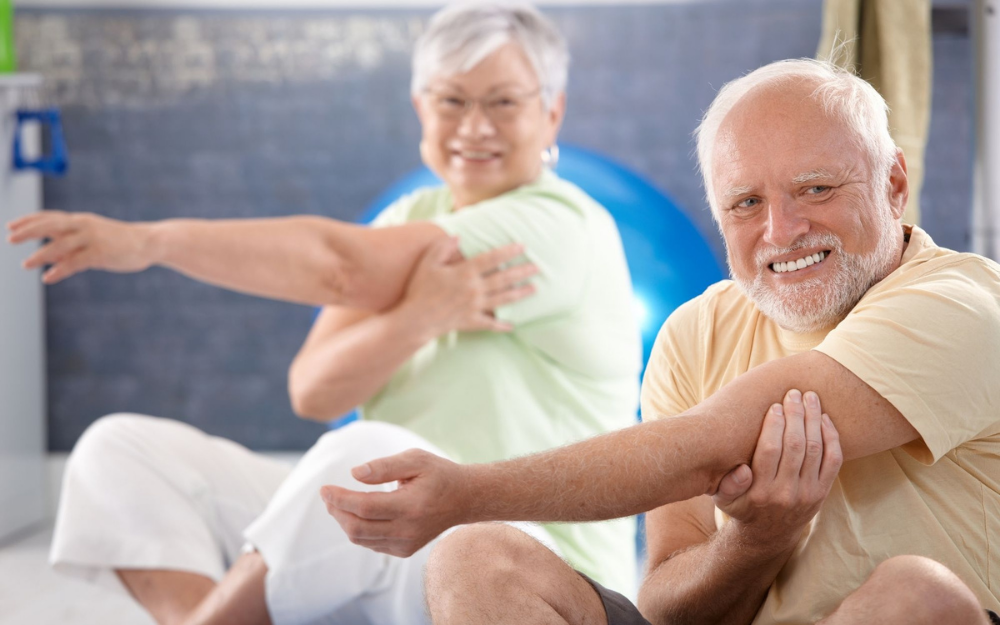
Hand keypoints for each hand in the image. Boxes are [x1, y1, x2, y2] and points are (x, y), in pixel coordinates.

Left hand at [6, 211, 153, 283]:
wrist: (150, 242)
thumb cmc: (121, 243)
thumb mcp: (93, 242)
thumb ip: (71, 250)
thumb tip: (50, 261)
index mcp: (80, 221)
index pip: (49, 217)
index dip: (29, 220)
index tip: (11, 226)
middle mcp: (83, 226)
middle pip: (50, 225)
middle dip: (28, 231)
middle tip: (10, 238)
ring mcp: (92, 238)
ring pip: (60, 244)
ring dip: (40, 254)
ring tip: (25, 264)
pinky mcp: (101, 253)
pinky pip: (75, 262)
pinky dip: (60, 270)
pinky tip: (47, 278)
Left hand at [320, 448, 471, 556]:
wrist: (464, 499)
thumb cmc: (439, 474)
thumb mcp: (416, 459)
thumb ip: (384, 466)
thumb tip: (355, 474)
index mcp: (410, 506)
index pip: (364, 508)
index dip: (340, 499)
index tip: (324, 489)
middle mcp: (407, 530)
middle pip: (357, 528)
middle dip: (337, 511)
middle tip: (328, 495)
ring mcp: (406, 544)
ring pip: (361, 539)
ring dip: (344, 521)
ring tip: (339, 502)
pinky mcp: (404, 550)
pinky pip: (371, 544)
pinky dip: (359, 530)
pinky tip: (359, 513)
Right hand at [398, 237, 536, 336]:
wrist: (415, 319)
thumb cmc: (420, 289)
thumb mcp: (428, 262)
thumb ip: (443, 247)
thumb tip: (458, 237)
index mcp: (465, 273)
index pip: (492, 259)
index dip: (508, 252)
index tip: (522, 246)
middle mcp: (474, 289)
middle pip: (503, 278)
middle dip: (522, 272)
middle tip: (538, 267)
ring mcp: (475, 307)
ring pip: (503, 299)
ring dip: (520, 293)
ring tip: (535, 288)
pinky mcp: (472, 322)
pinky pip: (491, 324)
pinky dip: (502, 325)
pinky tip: (513, 325)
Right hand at [712, 389, 841, 552]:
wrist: (768, 535)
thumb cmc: (743, 507)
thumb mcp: (724, 500)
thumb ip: (728, 484)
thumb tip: (742, 469)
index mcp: (760, 492)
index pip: (769, 451)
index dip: (773, 425)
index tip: (775, 405)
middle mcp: (786, 494)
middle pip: (795, 446)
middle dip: (795, 415)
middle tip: (794, 393)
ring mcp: (808, 494)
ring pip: (815, 449)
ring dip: (813, 419)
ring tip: (810, 397)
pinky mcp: (822, 493)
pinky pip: (833, 461)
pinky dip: (831, 436)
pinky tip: (824, 418)